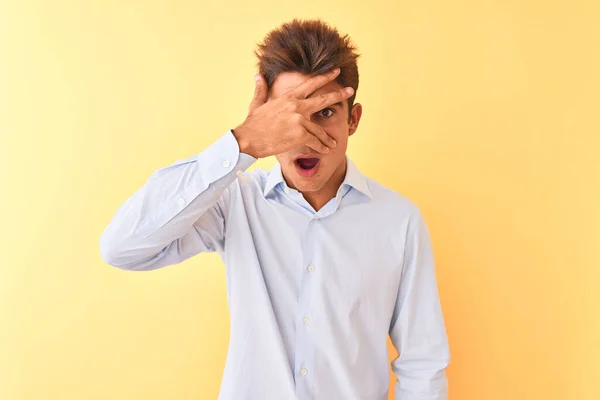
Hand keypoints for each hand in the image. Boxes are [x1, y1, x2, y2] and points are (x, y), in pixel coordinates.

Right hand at [232, 68, 353, 158]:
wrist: (248, 139)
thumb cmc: (252, 124)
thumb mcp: (257, 104)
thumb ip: (261, 89)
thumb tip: (258, 76)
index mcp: (288, 97)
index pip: (310, 84)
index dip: (325, 77)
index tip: (336, 71)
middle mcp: (296, 106)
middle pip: (323, 100)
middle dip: (338, 95)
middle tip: (350, 91)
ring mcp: (299, 120)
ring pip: (319, 129)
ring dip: (327, 138)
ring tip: (334, 143)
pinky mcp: (300, 134)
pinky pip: (315, 141)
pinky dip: (321, 147)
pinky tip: (325, 150)